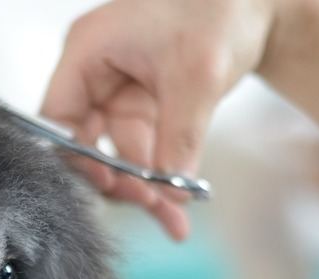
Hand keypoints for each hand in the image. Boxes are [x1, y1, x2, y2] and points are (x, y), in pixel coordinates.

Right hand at [41, 0, 275, 238]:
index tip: (107, 185)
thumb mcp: (197, 77)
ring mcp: (117, 92)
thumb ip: (179, 138)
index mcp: (88, 50)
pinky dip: (160, 178)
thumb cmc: (219, 13)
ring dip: (143, 188)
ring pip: (118, 154)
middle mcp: (95, 73)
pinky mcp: (142, 108)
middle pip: (86, 141)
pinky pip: (143, 152)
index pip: (58, 115)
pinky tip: (176, 208)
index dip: (74, 155)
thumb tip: (171, 194)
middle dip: (117, 179)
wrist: (259, 4)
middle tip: (148, 205)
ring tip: (174, 218)